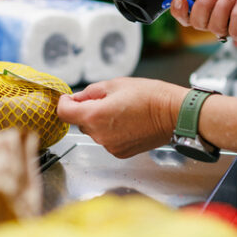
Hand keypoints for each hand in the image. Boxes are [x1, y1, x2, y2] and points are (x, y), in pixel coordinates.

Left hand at [56, 78, 187, 158]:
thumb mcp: (116, 84)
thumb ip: (90, 92)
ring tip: (121, 110)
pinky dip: (111, 131)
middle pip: (80, 122)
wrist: (173, 114)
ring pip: (94, 131)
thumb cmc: (149, 96)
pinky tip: (127, 122)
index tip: (69, 98)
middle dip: (87, 110)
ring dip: (100, 121)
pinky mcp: (120, 152)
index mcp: (94, 115)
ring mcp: (110, 146)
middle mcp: (99, 135)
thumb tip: (76, 98)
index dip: (64, 103)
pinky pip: (107, 140)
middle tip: (105, 99)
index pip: (64, 113)